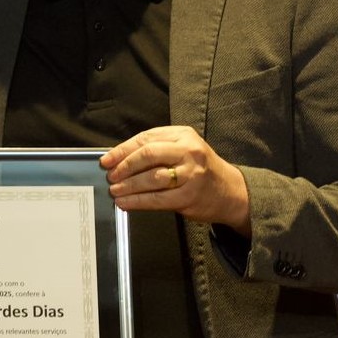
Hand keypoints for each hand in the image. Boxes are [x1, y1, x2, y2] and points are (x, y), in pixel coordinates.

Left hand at [100, 125, 250, 234]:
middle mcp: (188, 151)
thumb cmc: (200, 168)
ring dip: (128, 185)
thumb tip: (120, 158)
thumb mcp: (183, 148)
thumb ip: (157, 148)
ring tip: (114, 190)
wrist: (230, 191)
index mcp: (183, 135)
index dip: (122, 150)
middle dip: (124, 166)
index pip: (146, 138)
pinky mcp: (189, 196)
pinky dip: (138, 201)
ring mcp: (190, 174)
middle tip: (110, 176)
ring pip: (151, 178)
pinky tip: (125, 203)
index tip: (106, 160)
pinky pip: (157, 199)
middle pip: (148, 155)